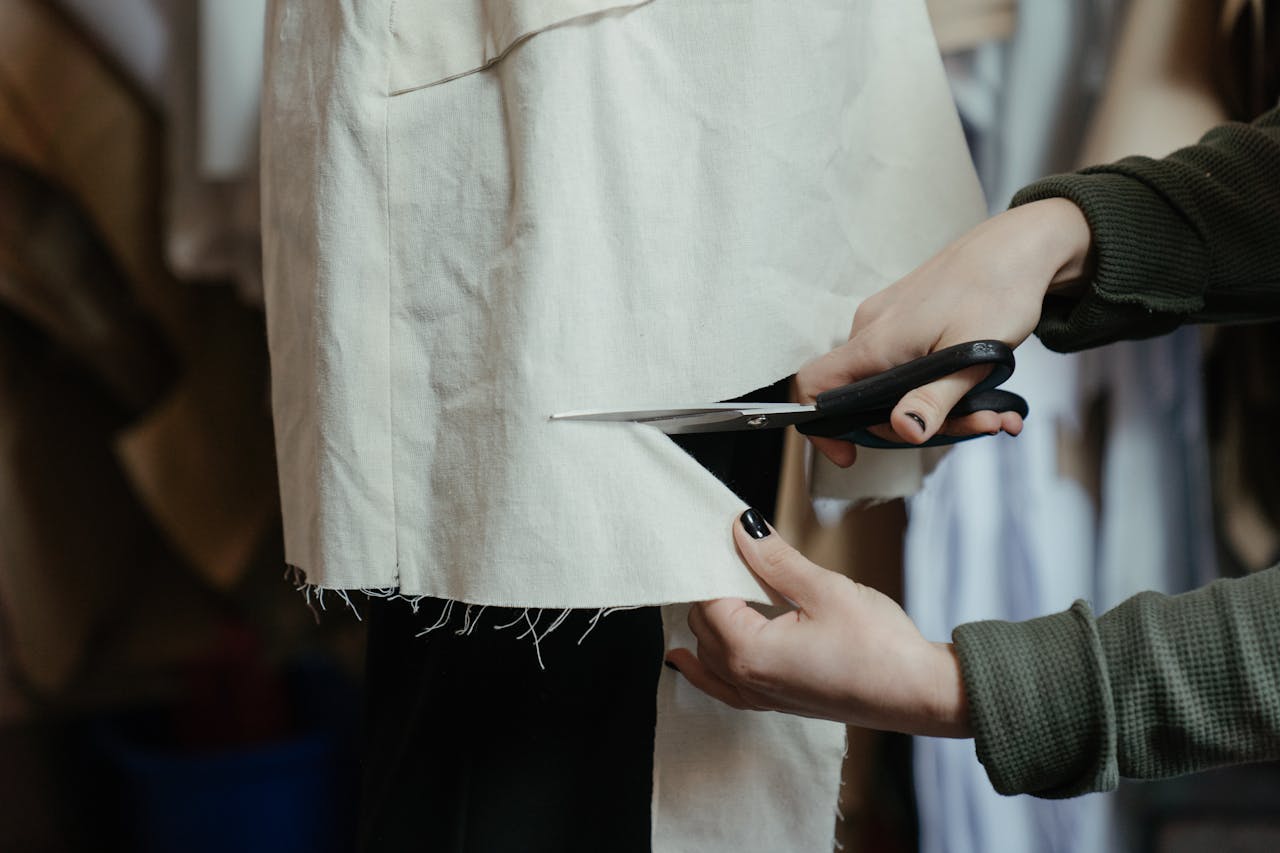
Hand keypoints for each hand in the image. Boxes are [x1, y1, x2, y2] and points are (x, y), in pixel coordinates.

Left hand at [666, 510, 970, 737]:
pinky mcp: (777, 702)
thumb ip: (775, 559)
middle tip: (730, 552)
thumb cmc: (880, 648)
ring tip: (720, 587)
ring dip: (707, 622)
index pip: (706, 599)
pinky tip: (691, 655)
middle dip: (709, 589)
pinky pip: (722, 685)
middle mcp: (745, 680)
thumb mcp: (824, 589)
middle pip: (702, 626)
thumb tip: (741, 529)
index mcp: (749, 652)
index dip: (712, 564)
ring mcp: (760, 697)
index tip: (719, 535)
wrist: (918, 695)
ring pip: (708, 655)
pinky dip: (705, 666)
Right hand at [798, 198, 1093, 465]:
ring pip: (898, 386)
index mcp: (877, 341)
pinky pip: (913, 367)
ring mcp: (890, 324)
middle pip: (868, 400)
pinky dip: (946, 387)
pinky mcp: (909, 321)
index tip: (849, 454)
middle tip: (977, 427)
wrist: (1021, 245)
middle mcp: (873, 331)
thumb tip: (904, 431)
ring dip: (946, 409)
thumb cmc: (997, 290)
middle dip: (920, 424)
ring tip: (997, 414)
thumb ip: (934, 398)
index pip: (815, 385)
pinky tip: (992, 396)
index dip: (821, 426)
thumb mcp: (972, 357)